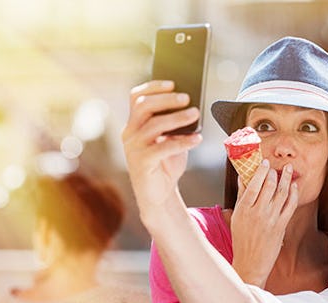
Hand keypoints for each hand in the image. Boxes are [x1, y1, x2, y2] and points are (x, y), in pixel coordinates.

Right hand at [121, 80, 202, 226]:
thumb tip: (193, 107)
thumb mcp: (172, 139)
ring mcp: (134, 148)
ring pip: (153, 125)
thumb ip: (176, 124)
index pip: (136, 97)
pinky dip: (182, 141)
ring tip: (195, 114)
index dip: (153, 87)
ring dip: (177, 118)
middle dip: (166, 99)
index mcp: (134, 124)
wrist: (159, 195)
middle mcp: (130, 134)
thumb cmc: (166, 164)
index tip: (172, 84)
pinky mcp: (142, 163)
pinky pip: (162, 148)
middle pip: (143, 106)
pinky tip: (197, 139)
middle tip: (187, 98)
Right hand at [230, 160, 297, 287]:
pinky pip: (290, 205)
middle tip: (276, 166)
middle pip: (268, 186)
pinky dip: (293, 194)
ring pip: (281, 193)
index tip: (265, 162)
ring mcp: (271, 219)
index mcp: (243, 209)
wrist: (251, 263)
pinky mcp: (281, 226)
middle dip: (274, 173)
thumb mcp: (236, 217)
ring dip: (286, 179)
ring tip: (288, 169)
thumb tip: (242, 177)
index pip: (253, 184)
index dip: (261, 171)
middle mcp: (257, 213)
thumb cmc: (241, 240)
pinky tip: (294, 186)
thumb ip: (241, 196)